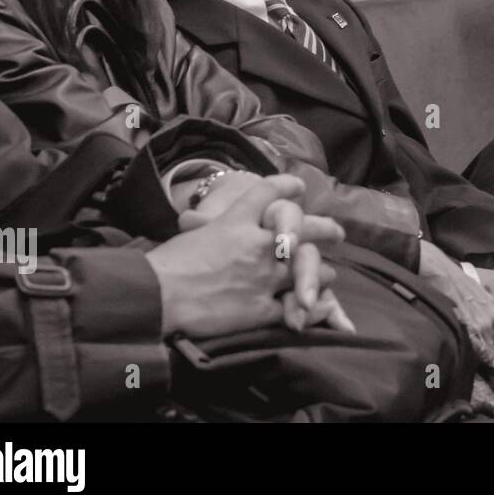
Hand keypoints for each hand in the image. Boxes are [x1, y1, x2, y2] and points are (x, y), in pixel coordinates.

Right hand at [148, 175, 343, 338]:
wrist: (156, 296)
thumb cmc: (164, 265)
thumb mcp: (190, 232)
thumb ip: (205, 226)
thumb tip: (194, 220)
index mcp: (236, 220)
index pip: (268, 191)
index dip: (287, 186)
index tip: (299, 186)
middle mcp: (258, 243)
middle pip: (302, 227)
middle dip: (323, 228)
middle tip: (337, 232)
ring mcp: (264, 275)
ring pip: (308, 268)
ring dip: (319, 272)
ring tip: (328, 274)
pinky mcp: (262, 307)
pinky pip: (298, 306)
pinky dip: (312, 308)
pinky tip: (319, 306)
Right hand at [417, 240, 493, 367]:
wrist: (438, 267)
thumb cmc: (453, 281)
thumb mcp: (476, 295)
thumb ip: (483, 312)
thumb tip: (481, 332)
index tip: (491, 365)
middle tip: (483, 375)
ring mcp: (482, 321)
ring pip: (492, 356)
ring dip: (484, 367)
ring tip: (473, 374)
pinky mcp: (467, 323)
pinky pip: (475, 350)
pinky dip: (472, 361)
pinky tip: (463, 362)